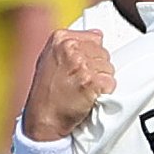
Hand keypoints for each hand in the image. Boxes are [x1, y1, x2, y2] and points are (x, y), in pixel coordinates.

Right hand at [22, 27, 114, 141]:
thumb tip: (96, 35)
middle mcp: (70, 48)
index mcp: (60, 38)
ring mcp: (80, 64)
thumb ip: (72, 45)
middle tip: (80, 81)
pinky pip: (110, 83)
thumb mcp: (51, 59)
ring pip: (109, 68)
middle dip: (97, 68)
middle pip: (104, 53)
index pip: (95, 38)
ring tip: (83, 89)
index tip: (81, 67)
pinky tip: (88, 96)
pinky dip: (104, 92)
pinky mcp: (90, 81)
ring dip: (101, 81)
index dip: (92, 56)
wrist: (43, 118)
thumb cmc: (46, 93)